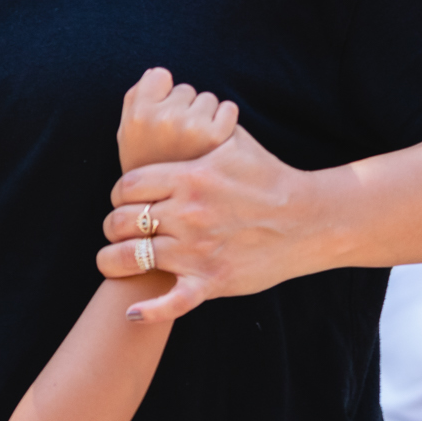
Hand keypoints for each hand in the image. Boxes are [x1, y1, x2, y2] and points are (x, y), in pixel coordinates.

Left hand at [98, 122, 317, 325]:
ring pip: (133, 259)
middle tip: (117, 230)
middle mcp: (187, 214)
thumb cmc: (270, 176)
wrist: (310, 219)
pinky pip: (172, 301)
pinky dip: (150, 310)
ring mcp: (198, 251)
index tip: (123, 200)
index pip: (127, 186)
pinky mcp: (213, 281)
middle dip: (113, 226)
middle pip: (121, 222)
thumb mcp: (232, 142)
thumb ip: (198, 128)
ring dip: (113, 262)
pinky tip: (133, 312)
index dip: (118, 194)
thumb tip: (176, 108)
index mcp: (188, 178)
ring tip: (110, 262)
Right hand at [117, 67, 239, 171]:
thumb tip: (158, 74)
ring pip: (207, 99)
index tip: (159, 120)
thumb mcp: (129, 138)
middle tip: (178, 141)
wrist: (176, 216)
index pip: (159, 76)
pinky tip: (213, 147)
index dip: (161, 96)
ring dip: (205, 117)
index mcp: (138, 119)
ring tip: (195, 146)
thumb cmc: (152, 171)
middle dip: (184, 109)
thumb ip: (137, 101)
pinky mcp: (219, 136)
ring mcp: (192, 128)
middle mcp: (164, 120)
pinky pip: (227, 109)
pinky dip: (225, 124)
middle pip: (184, 89)